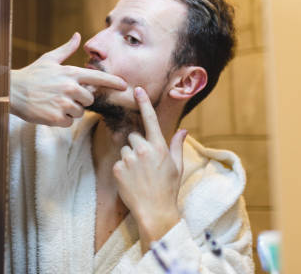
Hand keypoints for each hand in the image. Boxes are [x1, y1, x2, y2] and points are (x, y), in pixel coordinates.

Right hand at [10, 33, 126, 126]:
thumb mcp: (49, 59)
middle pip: (89, 99)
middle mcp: (70, 88)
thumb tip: (78, 35)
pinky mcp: (56, 117)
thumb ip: (67, 49)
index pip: (98, 77)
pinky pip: (68, 122)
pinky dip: (60, 120)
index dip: (113, 82)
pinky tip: (49, 112)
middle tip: (63, 96)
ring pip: (79, 112)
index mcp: (71, 73)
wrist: (11, 91)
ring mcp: (63, 103)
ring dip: (69, 111)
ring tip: (54, 103)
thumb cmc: (31, 74)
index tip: (125, 85)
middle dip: (79, 100)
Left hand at [112, 86, 187, 252]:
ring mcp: (129, 159)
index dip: (144, 103)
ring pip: (125, 149)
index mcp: (159, 146)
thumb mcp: (177, 166)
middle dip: (138, 145)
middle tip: (145, 163)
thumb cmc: (168, 188)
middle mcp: (143, 149)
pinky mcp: (117, 168)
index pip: (150, 119)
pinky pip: (118, 162)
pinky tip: (132, 180)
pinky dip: (123, 170)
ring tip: (139, 174)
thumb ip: (177, 145)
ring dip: (130, 157)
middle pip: (134, 136)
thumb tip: (183, 130)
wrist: (155, 211)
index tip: (137, 89)